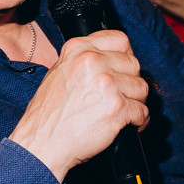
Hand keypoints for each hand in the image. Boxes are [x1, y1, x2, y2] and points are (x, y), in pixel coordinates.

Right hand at [10, 31, 149, 181]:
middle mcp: (93, 62)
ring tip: (127, 112)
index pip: (120, 40)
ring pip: (141, 88)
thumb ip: (82, 62)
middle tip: (124, 95)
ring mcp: (107, 83)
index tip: (125, 68)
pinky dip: (141, 120)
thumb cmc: (47, 116)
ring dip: (137, 101)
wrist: (41, 144)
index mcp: (78, 49)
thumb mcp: (58, 73)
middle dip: (132, 82)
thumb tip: (108, 60)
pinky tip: (132, 124)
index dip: (127, 56)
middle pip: (134, 64)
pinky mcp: (117, 107)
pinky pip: (142, 111)